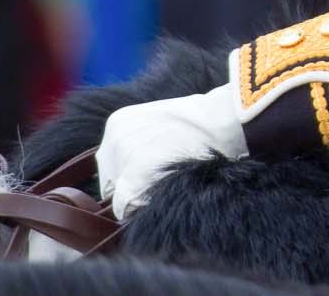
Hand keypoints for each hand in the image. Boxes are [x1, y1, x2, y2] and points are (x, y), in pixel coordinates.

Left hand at [97, 85, 246, 219]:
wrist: (218, 123)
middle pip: (109, 178)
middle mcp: (113, 141)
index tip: (150, 168)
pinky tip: (158, 193)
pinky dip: (137, 207)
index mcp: (117, 124)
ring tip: (163, 180)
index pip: (109, 160)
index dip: (128, 169)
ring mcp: (120, 161)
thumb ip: (138, 139)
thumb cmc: (199, 122)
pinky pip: (122, 208)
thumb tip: (132, 165)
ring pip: (115, 194)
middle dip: (129, 181)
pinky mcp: (131, 183)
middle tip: (158, 175)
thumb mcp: (158, 119)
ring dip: (135, 194)